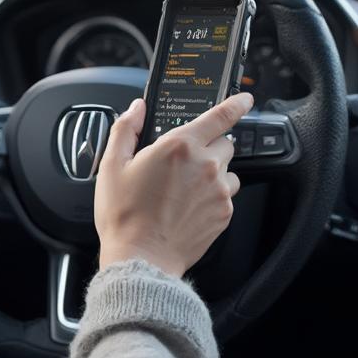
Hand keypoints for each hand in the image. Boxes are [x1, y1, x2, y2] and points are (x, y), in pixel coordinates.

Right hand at [94, 92, 253, 278]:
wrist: (142, 258)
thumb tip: (136, 109)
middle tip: (183, 163)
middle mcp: (205, 165)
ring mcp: (218, 191)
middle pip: (224, 143)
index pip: (220, 115)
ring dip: (212, 173)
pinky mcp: (224, 213)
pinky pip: (226, 196)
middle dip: (207, 147)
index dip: (236, 103)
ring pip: (227, 170)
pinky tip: (188, 207)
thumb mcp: (112, 165)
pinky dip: (212, 197)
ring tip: (185, 189)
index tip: (245, 99)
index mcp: (179, 146)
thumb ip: (126, 128)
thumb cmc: (125, 215)